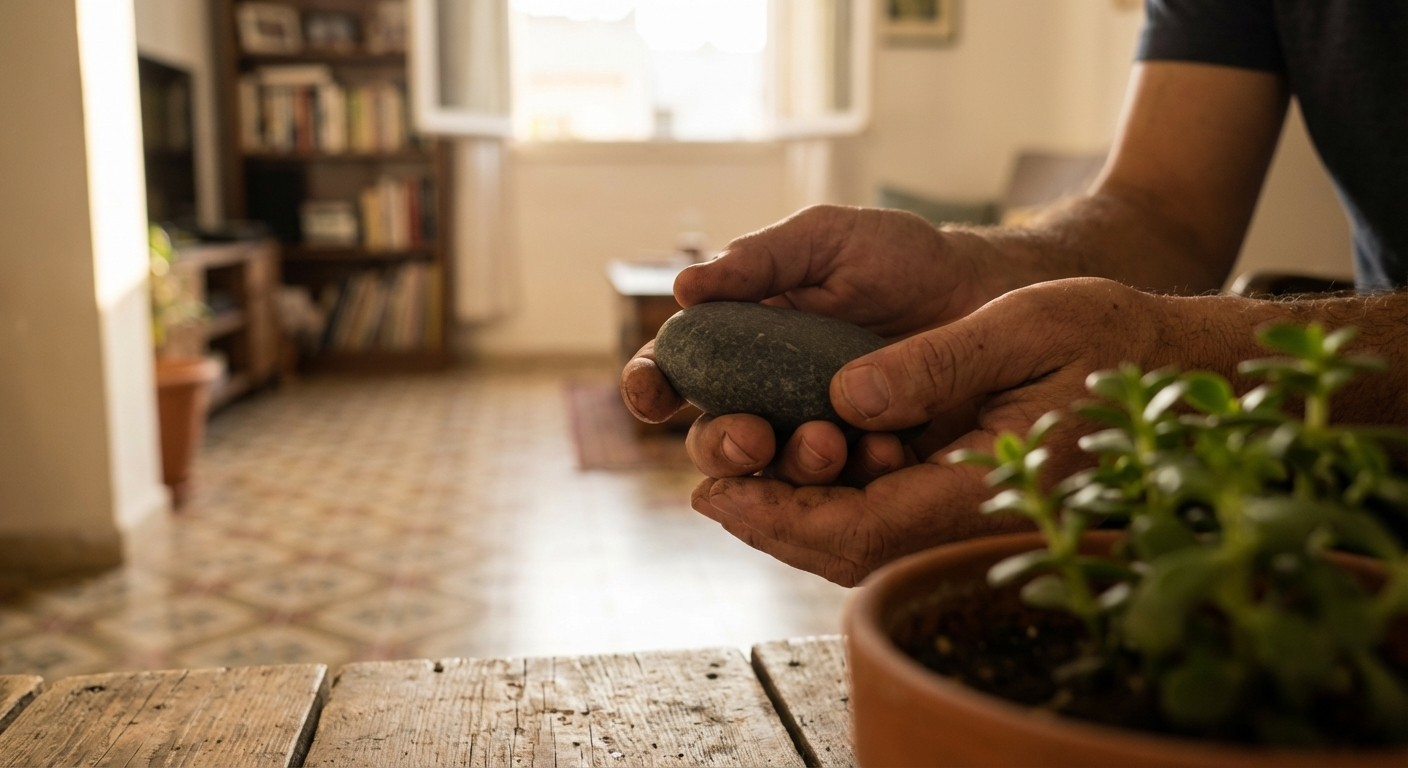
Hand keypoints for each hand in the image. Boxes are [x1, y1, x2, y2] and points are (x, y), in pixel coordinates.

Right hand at [620, 205, 1004, 482]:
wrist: (988, 293)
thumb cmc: (898, 258)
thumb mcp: (828, 241)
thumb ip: (761, 259)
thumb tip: (685, 288)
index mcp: (738, 342)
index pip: (675, 370)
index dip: (652, 385)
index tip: (653, 394)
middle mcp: (766, 398)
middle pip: (712, 439)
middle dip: (720, 444)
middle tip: (753, 436)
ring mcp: (813, 436)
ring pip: (772, 476)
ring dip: (788, 468)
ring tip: (831, 443)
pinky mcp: (864, 468)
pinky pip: (843, 493)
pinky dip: (854, 480)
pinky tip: (883, 452)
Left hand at [691, 278, 1189, 585]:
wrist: (1173, 368)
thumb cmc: (1110, 341)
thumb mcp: (1026, 328)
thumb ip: (938, 364)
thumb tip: (848, 396)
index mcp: (986, 488)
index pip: (861, 530)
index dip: (780, 518)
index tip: (718, 495)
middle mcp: (975, 517)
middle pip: (851, 549)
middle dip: (774, 522)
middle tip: (711, 490)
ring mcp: (975, 514)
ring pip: (867, 540)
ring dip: (800, 514)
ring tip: (743, 478)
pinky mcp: (972, 497)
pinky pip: (893, 517)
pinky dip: (837, 500)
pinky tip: (809, 463)